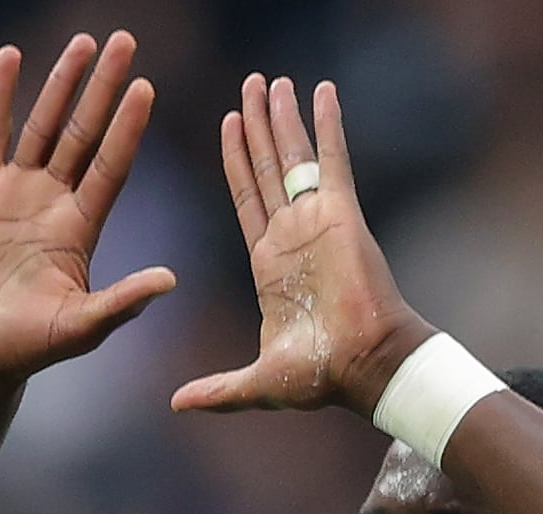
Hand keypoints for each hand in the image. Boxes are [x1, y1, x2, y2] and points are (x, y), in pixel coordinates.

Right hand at [0, 34, 177, 379]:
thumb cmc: (29, 347)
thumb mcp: (80, 328)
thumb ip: (121, 303)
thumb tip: (170, 280)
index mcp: (82, 227)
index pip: (111, 165)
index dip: (127, 127)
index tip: (145, 87)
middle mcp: (55, 199)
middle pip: (84, 132)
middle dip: (104, 87)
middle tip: (125, 40)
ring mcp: (18, 190)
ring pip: (44, 124)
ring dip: (62, 82)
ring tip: (83, 42)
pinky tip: (11, 57)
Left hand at [171, 77, 432, 420]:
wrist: (365, 368)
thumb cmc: (321, 376)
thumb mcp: (257, 383)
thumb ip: (219, 388)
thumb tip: (178, 404)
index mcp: (270, 263)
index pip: (246, 198)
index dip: (236, 161)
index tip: (228, 124)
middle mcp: (292, 234)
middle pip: (267, 166)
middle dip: (258, 126)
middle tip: (250, 85)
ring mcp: (317, 220)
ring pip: (294, 155)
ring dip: (283, 116)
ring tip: (272, 80)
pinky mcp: (342, 214)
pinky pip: (332, 158)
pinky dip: (328, 123)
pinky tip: (322, 91)